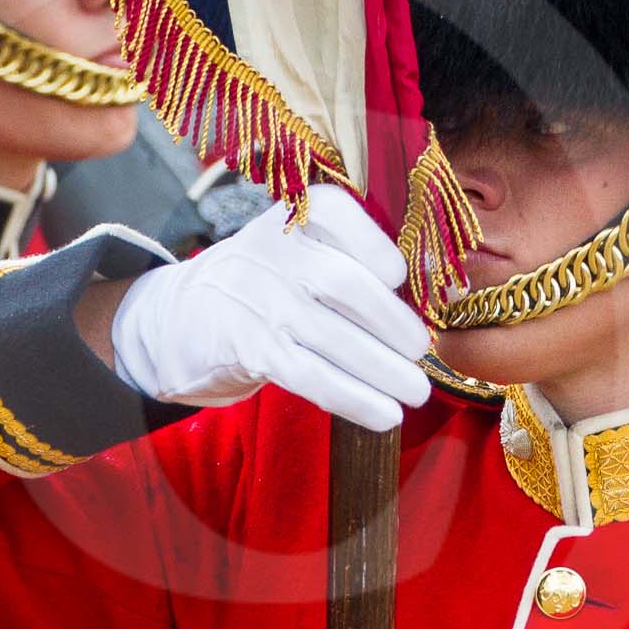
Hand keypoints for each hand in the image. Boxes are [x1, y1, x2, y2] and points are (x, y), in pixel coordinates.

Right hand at [106, 185, 430, 430]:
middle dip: (390, 320)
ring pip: (332, 337)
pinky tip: (385, 416)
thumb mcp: (299, 247)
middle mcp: (273, 253)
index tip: (398, 275)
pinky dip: (353, 398)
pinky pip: (310, 376)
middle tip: (421, 350)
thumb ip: (357, 257)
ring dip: (381, 370)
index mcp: (293, 217)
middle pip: (342, 283)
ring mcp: (260, 303)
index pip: (333, 212)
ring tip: (415, 392)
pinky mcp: (251, 350)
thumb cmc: (269, 282)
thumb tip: (447, 289)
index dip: (372, 244)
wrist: (182, 316)